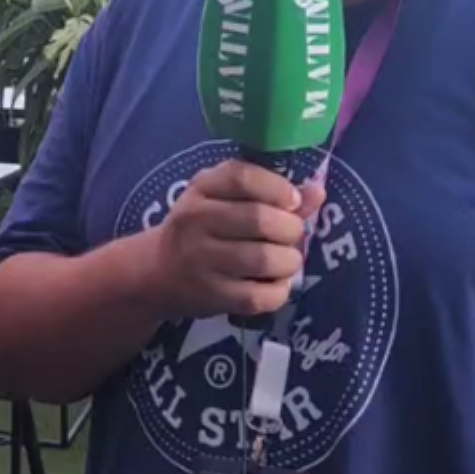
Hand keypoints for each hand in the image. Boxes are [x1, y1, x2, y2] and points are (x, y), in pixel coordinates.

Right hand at [144, 160, 321, 320]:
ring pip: (264, 259)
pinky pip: (259, 296)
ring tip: (286, 261)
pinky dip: (279, 291)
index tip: (292, 202)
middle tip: (291, 236)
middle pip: (260, 220)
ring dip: (289, 261)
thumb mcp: (225, 200)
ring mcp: (200, 260)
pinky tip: (274, 284)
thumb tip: (318, 192)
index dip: (277, 188)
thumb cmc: (201, 227)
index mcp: (201, 188)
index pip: (242, 177)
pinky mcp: (209, 295)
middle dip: (291, 229)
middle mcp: (195, 220)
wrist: (156, 271)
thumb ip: (272, 194)